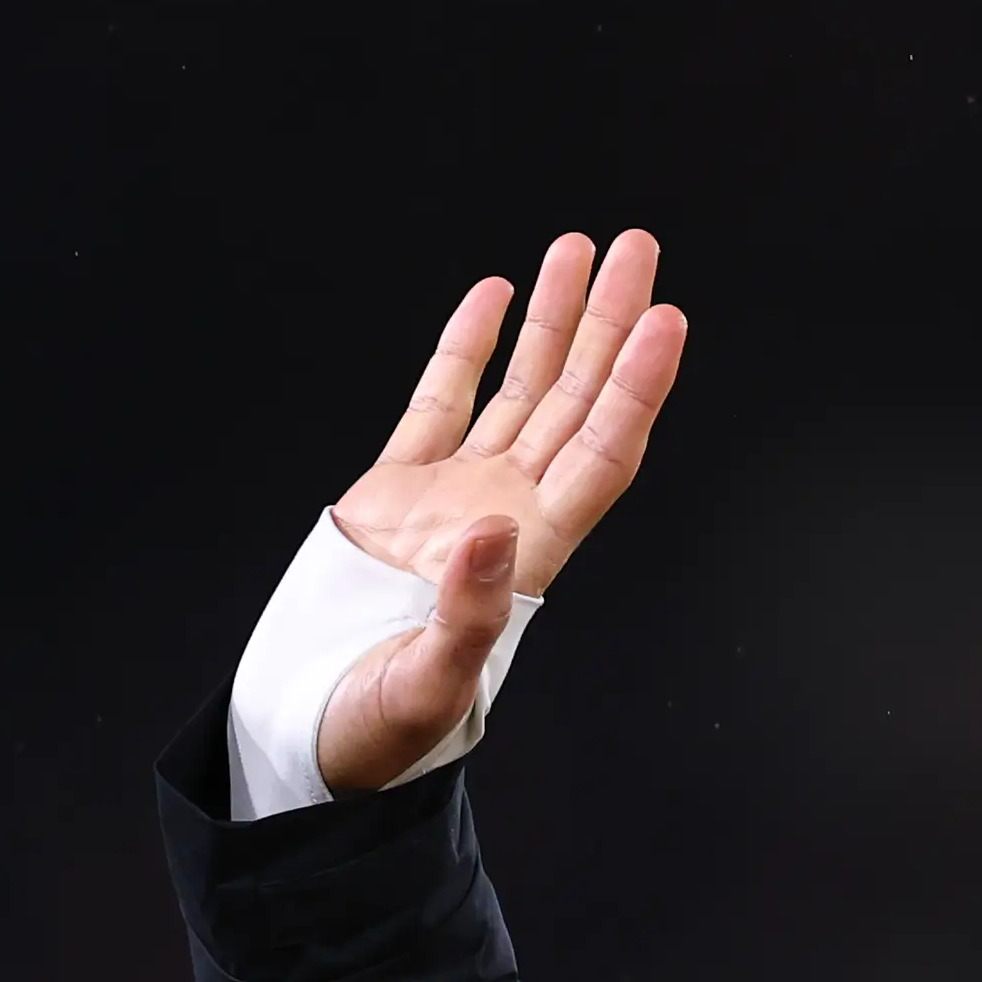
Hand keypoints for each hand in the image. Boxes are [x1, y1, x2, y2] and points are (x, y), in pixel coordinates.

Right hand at [316, 230, 689, 792]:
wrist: (313, 734)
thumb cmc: (379, 732)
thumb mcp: (426, 688)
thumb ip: (465, 616)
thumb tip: (492, 531)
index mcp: (530, 558)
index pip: (603, 454)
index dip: (638, 388)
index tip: (667, 321)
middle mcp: (507, 516)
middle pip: (577, 402)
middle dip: (609, 324)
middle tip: (640, 247)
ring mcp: (454, 498)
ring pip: (520, 390)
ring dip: (553, 322)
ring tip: (579, 249)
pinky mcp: (396, 491)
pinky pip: (442, 402)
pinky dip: (467, 347)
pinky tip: (496, 295)